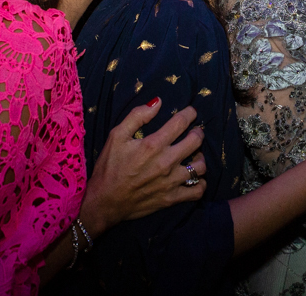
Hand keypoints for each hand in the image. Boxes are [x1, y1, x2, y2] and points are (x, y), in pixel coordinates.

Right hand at [80, 100, 207, 234]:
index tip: (190, 113)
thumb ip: (137, 116)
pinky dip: (200, 183)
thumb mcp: (116, 136)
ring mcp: (171, 182)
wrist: (104, 202)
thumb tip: (157, 102)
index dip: (189, 114)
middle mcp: (166, 162)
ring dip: (200, 157)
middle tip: (194, 132)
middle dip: (198, 132)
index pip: (181, 122)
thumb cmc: (109, 168)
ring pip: (200, 166)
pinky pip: (197, 191)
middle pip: (196, 141)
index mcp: (153, 144)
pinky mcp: (172, 198)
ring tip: (194, 155)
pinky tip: (194, 177)